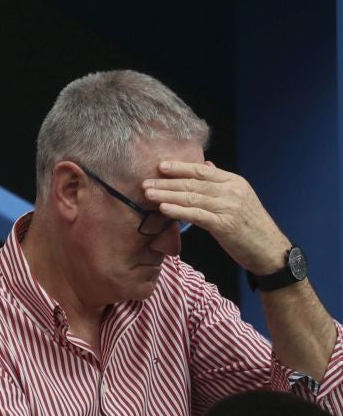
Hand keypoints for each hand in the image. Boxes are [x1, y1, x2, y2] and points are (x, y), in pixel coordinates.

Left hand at [143, 160, 292, 275]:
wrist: (270, 250)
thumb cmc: (251, 225)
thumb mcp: (240, 197)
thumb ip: (221, 181)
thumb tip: (206, 165)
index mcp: (235, 182)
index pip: (202, 170)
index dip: (180, 167)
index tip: (160, 166)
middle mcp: (232, 191)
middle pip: (193, 183)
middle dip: (166, 182)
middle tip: (145, 182)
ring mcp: (229, 207)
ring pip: (191, 197)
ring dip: (167, 195)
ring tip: (148, 194)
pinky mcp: (225, 224)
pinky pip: (196, 215)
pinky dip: (178, 211)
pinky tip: (163, 209)